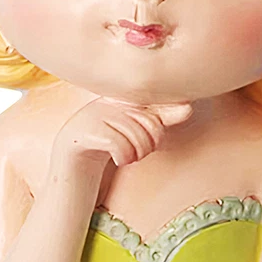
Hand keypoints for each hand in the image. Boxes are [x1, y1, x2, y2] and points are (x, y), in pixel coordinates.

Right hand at [49, 97, 192, 172]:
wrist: (72, 164)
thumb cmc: (109, 143)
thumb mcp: (135, 130)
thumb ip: (160, 118)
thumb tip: (188, 107)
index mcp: (119, 96)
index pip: (151, 104)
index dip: (166, 115)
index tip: (182, 112)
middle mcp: (105, 102)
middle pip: (148, 123)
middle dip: (149, 144)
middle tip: (137, 150)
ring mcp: (92, 116)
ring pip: (136, 137)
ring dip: (137, 154)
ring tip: (126, 154)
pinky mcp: (84, 133)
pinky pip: (120, 146)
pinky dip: (124, 158)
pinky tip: (117, 159)